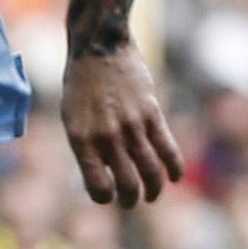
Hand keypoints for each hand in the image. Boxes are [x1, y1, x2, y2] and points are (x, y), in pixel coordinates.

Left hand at [60, 46, 182, 207]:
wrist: (98, 46)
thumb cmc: (81, 84)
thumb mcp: (72, 117)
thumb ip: (88, 146)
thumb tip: (107, 173)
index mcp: (81, 140)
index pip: (98, 187)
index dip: (105, 198)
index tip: (109, 194)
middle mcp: (106, 136)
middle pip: (128, 184)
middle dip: (131, 200)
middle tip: (131, 202)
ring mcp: (131, 125)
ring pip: (150, 171)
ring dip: (153, 190)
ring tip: (151, 196)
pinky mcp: (151, 113)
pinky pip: (167, 148)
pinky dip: (174, 167)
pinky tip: (175, 178)